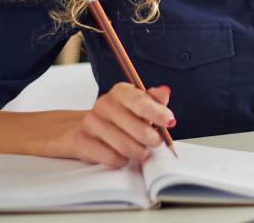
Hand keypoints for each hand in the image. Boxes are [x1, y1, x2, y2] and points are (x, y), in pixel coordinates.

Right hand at [53, 83, 174, 167]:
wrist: (88, 128)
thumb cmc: (122, 116)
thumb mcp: (139, 104)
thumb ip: (154, 100)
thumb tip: (165, 93)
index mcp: (121, 92)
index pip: (140, 102)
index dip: (157, 113)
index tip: (170, 122)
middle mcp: (104, 104)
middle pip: (137, 129)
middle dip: (153, 139)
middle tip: (156, 142)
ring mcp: (91, 123)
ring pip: (125, 147)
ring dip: (139, 152)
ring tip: (141, 151)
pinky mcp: (82, 141)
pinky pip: (111, 158)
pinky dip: (123, 161)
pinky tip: (124, 157)